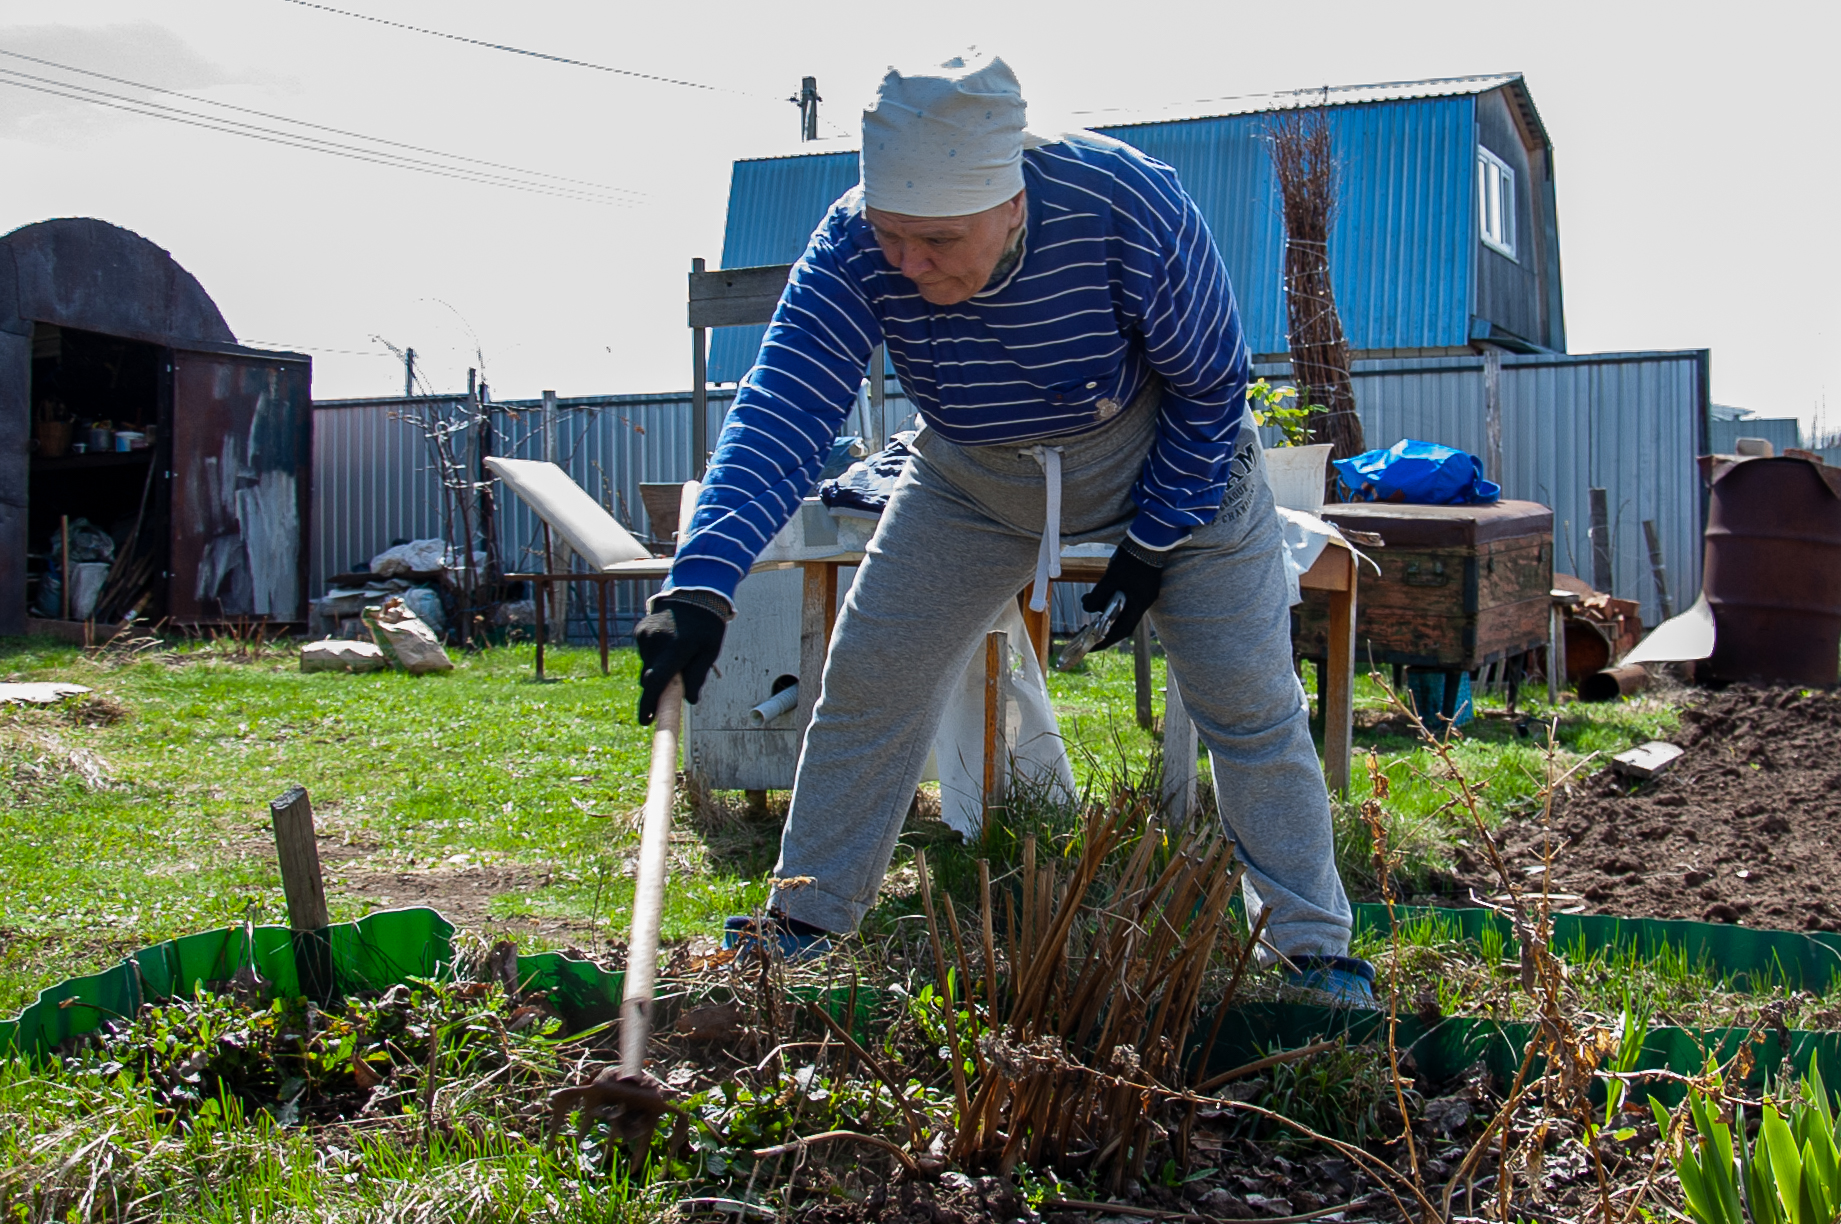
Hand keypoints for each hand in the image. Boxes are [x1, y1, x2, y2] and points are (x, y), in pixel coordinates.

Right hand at [634, 599, 725, 723]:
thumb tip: (689, 701)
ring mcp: (645, 635)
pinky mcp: (640, 631)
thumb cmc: (706, 626)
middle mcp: (655, 642)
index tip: (646, 720)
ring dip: (658, 669)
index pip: (656, 682)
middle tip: (674, 685)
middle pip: (649, 678)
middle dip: (658, 688)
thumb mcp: (709, 651)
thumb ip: (697, 676)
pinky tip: (669, 644)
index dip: (649, 704)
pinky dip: (655, 656)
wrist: (694, 594)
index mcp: (675, 648)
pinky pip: (645, 653)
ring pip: (647, 666)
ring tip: (677, 655)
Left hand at [1082, 541, 1164, 649]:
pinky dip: (1113, 603)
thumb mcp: (1110, 578)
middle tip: (1086, 633)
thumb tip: (1086, 608)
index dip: (1105, 641)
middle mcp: (1144, 602)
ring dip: (1107, 614)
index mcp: (1139, 604)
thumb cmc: (1132, 558)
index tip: (1090, 647)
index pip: (1121, 631)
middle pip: (1123, 623)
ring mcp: (1145, 593)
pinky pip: (1127, 600)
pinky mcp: (1144, 585)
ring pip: (1124, 611)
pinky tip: (1103, 596)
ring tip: (1090, 610)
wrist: (1151, 538)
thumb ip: (1098, 595)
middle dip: (1105, 629)